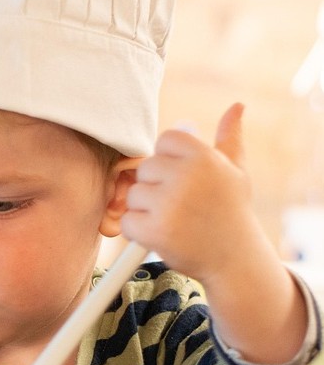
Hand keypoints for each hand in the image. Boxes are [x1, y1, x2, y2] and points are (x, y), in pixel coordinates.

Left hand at [122, 103, 252, 285]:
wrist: (235, 259)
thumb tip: (237, 106)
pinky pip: (128, 221)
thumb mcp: (236, 171)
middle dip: (157, 187)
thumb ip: (229, 138)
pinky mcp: (155, 230)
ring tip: (174, 221)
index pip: (164, 141)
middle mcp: (187, 176)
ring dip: (147, 210)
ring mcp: (170, 203)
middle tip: (181, 206)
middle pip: (145, 168)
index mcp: (203, 156)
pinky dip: (138, 231)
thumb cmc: (232, 212)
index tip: (185, 182)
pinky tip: (163, 235)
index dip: (170, 163)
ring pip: (133, 194)